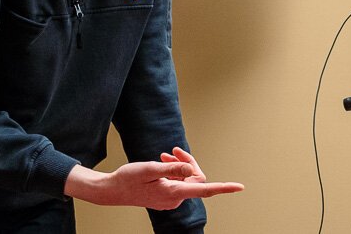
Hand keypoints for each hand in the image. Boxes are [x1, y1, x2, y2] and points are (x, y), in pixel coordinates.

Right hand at [64, 154, 243, 210]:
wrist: (112, 190)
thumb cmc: (127, 179)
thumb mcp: (149, 169)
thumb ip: (171, 169)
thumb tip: (190, 169)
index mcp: (173, 193)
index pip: (204, 189)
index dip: (223, 187)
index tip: (239, 187)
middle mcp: (175, 199)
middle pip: (195, 178)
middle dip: (188, 162)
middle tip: (173, 151)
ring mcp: (171, 199)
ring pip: (186, 178)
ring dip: (179, 166)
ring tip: (164, 156)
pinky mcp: (166, 196)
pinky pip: (178, 182)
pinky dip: (174, 171)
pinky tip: (163, 163)